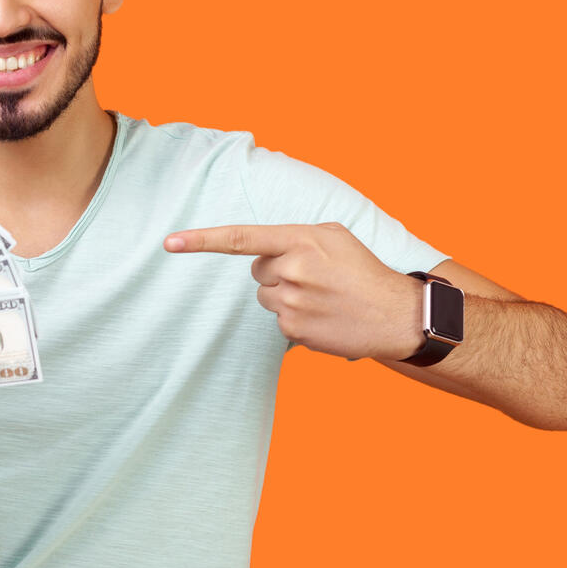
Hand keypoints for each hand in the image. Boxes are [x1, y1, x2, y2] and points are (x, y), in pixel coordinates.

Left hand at [164, 222, 423, 360]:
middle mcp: (292, 269)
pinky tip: (324, 317)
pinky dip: (296, 320)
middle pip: (257, 271)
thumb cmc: (364, 271)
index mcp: (300, 239)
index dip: (201, 240)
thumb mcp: (334, 237)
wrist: (397, 315)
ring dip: (287, 297)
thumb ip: (295, 237)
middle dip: (277, 273)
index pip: (240, 238)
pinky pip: (279, 322)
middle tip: (314, 278)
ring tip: (323, 298)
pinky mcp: (294, 330)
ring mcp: (291, 302)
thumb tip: (264, 252)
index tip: (169, 243)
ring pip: (266, 297)